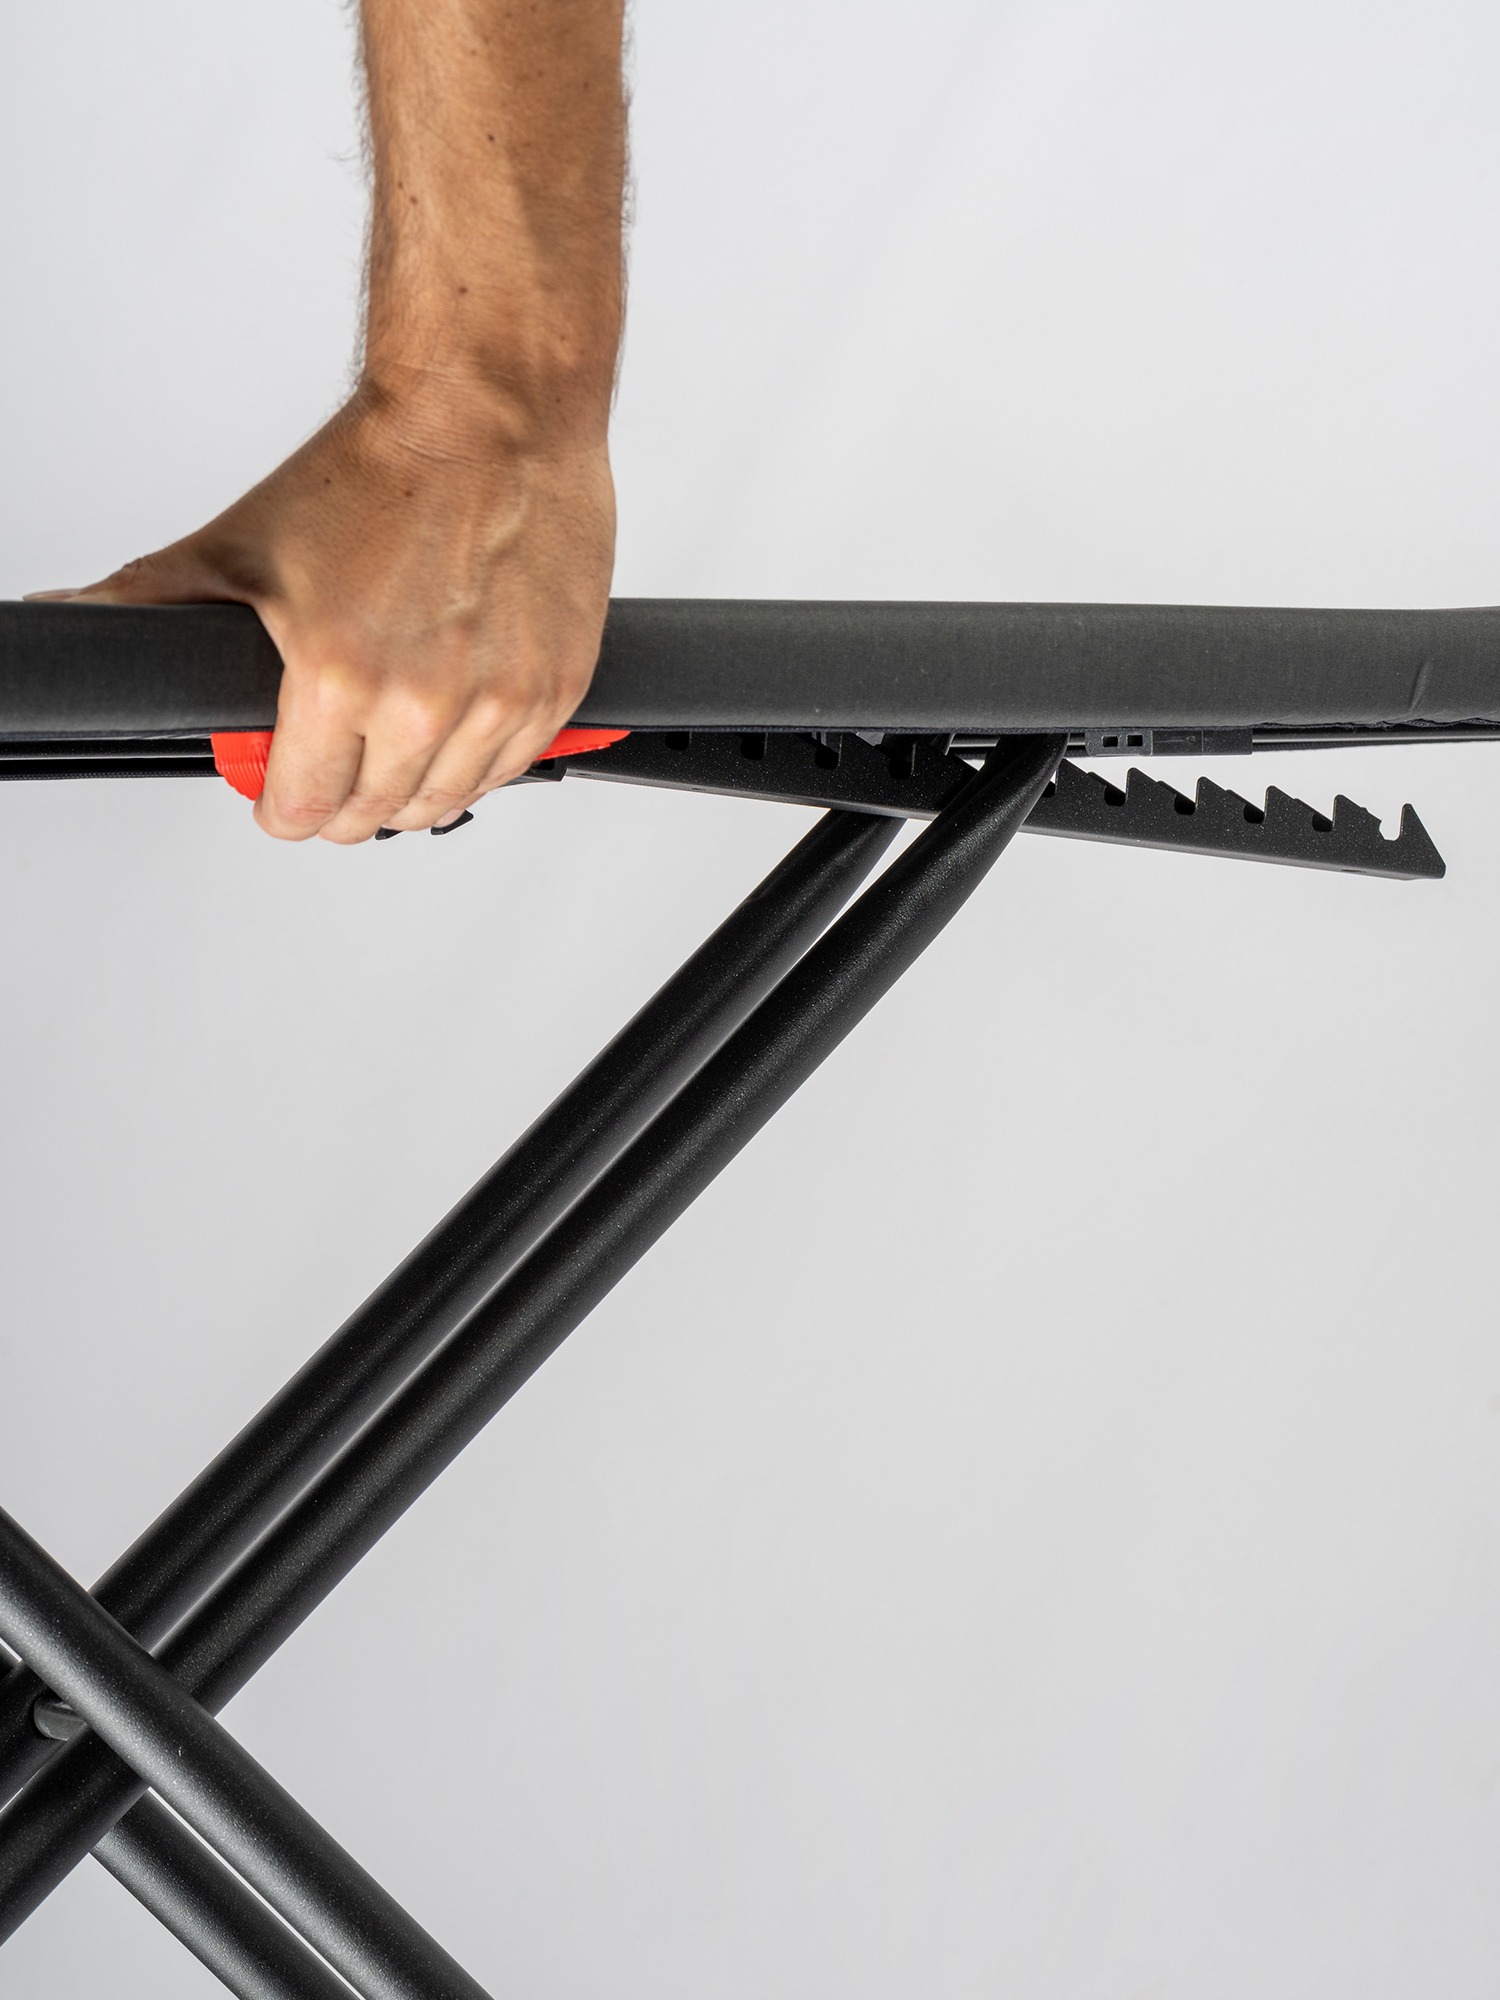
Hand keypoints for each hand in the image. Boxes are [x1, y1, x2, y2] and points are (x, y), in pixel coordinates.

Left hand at [35, 375, 614, 841]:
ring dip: (408, 788)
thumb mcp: (242, 543)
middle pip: (369, 818)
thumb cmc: (382, 468)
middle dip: (339, 800)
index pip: (300, 809)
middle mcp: (425, 701)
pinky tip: (450, 722)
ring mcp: (499, 701)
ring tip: (390, 740)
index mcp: (341, 676)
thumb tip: (64, 618)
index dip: (279, 806)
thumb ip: (149, 600)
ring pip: (440, 805)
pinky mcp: (555, 689)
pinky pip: (508, 771)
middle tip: (331, 763)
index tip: (281, 792)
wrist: (492, 411)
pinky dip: (476, 761)